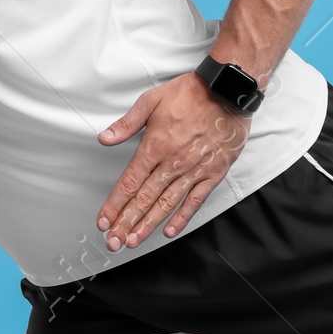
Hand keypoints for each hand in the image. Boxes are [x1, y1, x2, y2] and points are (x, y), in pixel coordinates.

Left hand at [97, 71, 252, 250]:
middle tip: (114, 241)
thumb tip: (105, 138)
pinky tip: (169, 230)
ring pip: (166, 204)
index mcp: (155, 146)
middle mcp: (172, 163)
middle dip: (126, 223)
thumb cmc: (191, 94)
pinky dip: (182, 217)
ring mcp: (193, 170)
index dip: (114, 205)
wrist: (228, 92)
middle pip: (144, 199)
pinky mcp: (212, 174)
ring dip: (148, 225)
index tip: (104, 221)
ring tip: (134, 240)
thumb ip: (127, 123)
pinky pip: (195, 201)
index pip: (129, 183)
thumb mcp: (152, 100)